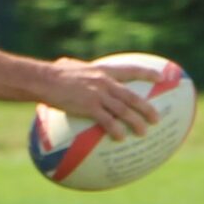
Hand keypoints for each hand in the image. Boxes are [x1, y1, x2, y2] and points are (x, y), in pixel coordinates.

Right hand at [41, 58, 161, 139]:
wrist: (42, 79)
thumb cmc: (52, 73)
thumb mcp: (70, 66)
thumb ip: (79, 69)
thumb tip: (73, 67)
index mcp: (102, 71)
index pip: (130, 70)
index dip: (147, 74)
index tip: (162, 78)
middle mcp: (104, 82)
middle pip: (132, 96)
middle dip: (147, 107)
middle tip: (157, 118)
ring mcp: (97, 94)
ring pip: (123, 110)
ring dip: (136, 121)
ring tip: (144, 132)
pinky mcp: (88, 106)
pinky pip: (107, 120)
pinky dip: (116, 129)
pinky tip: (120, 138)